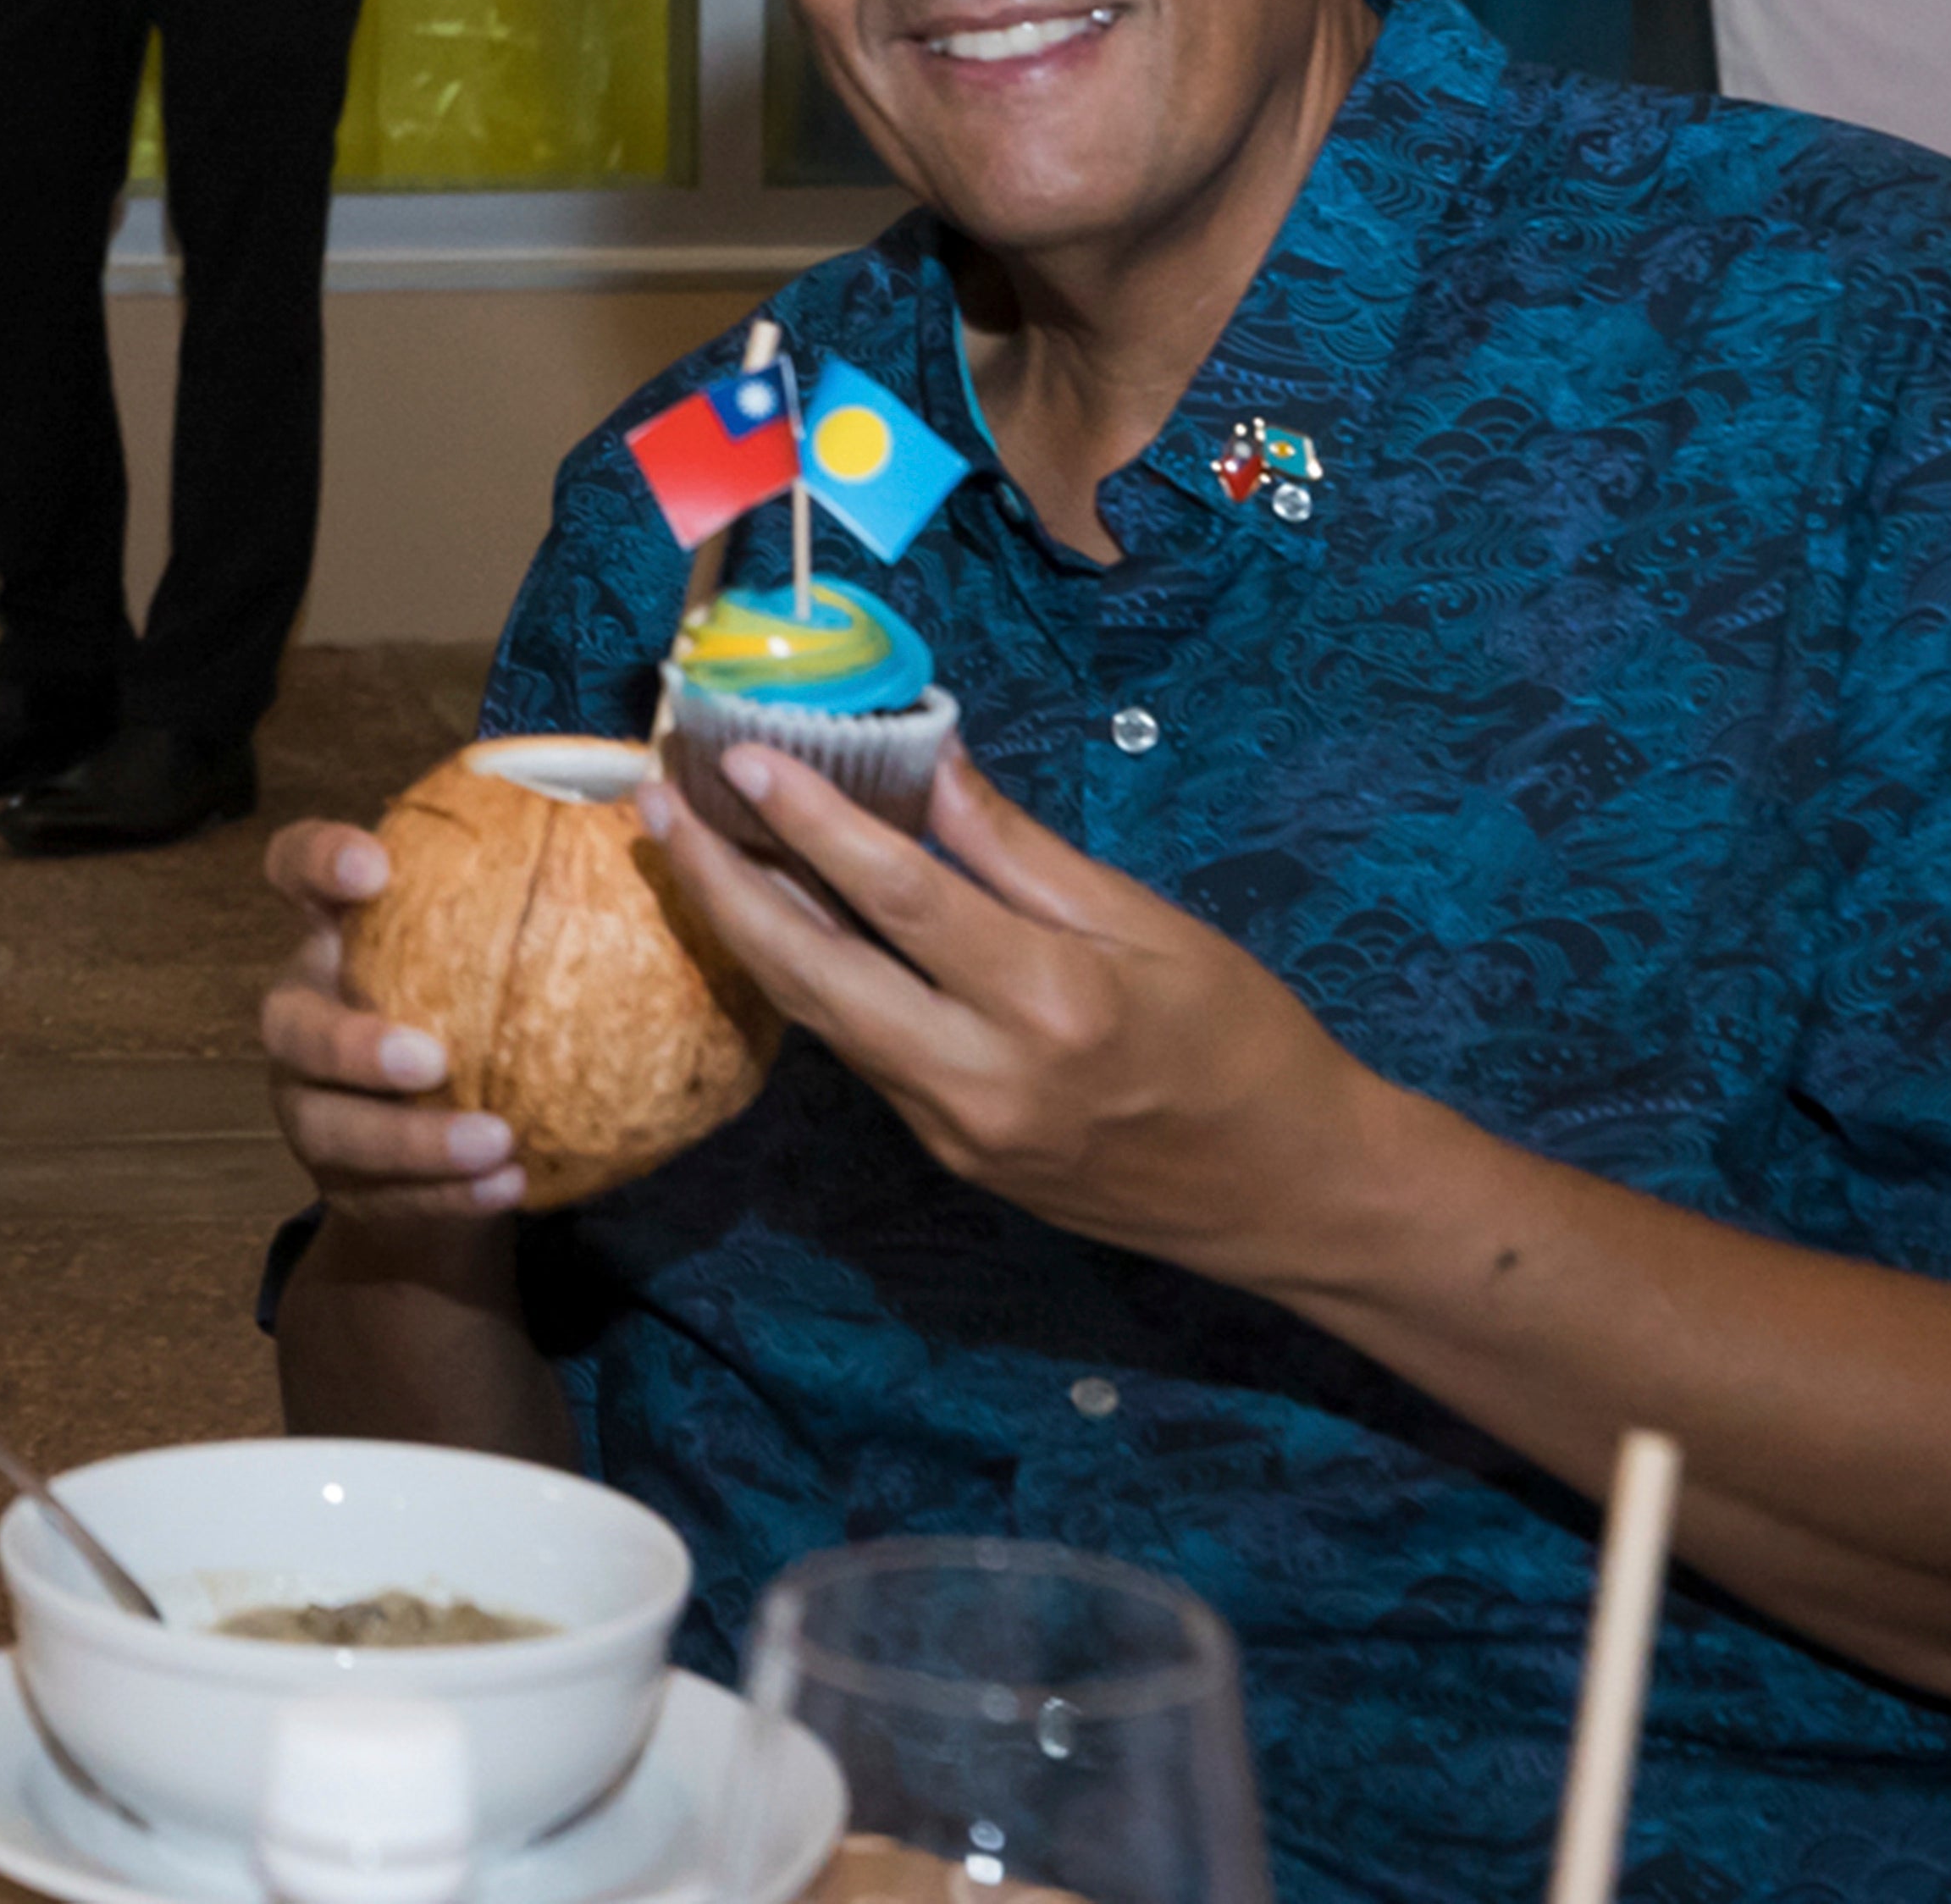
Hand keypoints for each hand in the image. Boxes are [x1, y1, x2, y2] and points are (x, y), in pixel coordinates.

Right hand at [259, 821, 526, 1220]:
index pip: (294, 871)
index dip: (318, 861)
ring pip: (331, 1126)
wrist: (444, 1157)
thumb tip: (647, 798)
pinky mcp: (338, 1182)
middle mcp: (304, 1014)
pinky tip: (509, 1187)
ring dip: (412, 1140)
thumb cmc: (483, 1017)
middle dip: (352, 1044)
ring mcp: (310, 1105)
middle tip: (432, 1059)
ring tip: (496, 1144)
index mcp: (334, 937)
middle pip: (287, 1023)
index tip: (377, 868)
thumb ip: (535, 886)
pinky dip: (447, 1195)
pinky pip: (384, 1195)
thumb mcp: (496, 948)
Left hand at [644, 742, 1382, 1277]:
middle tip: (659, 805)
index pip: (897, 896)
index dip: (810, 821)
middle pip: (815, 973)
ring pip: (822, 1020)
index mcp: (1051, 1002)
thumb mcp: (1152, 925)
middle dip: (723, 886)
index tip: (742, 756)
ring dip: (748, 933)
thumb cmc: (1244, 1041)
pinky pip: (861, 1056)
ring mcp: (956, 1131)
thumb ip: (1022, 854)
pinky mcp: (951, 1158)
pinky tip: (778, 925)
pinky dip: (811, 983)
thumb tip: (928, 765)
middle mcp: (984, 1077)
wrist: (1291, 1194)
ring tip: (690, 852)